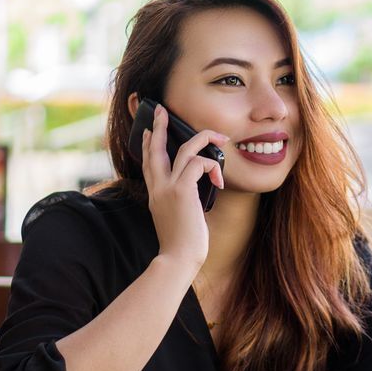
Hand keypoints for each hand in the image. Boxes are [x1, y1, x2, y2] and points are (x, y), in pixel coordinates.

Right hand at [142, 104, 226, 268]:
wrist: (177, 259)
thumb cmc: (182, 246)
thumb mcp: (178, 219)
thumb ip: (182, 203)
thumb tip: (195, 194)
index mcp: (156, 194)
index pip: (149, 163)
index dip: (150, 145)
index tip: (151, 131)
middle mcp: (158, 187)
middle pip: (156, 148)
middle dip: (161, 126)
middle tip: (161, 110)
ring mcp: (168, 187)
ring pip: (185, 149)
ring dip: (205, 139)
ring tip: (222, 138)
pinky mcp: (182, 190)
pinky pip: (200, 162)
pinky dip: (213, 167)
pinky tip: (219, 182)